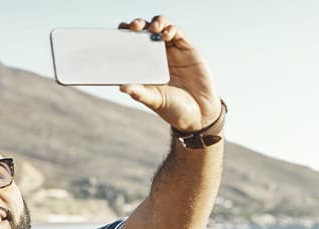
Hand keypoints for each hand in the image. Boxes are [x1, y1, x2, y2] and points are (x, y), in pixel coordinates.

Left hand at [117, 16, 220, 131]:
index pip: (131, 45)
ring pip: (161, 27)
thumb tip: (122, 87)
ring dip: (155, 23)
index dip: (124, 35)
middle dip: (137, 25)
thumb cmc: (174, 109)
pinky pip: (177, 32)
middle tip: (133, 27)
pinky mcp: (187, 48)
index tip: (118, 32)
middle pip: (144, 31)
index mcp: (145, 66)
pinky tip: (165, 35)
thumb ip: (140, 92)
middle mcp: (156, 56)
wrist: (200, 114)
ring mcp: (172, 50)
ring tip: (152, 29)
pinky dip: (170, 29)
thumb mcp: (154, 101)